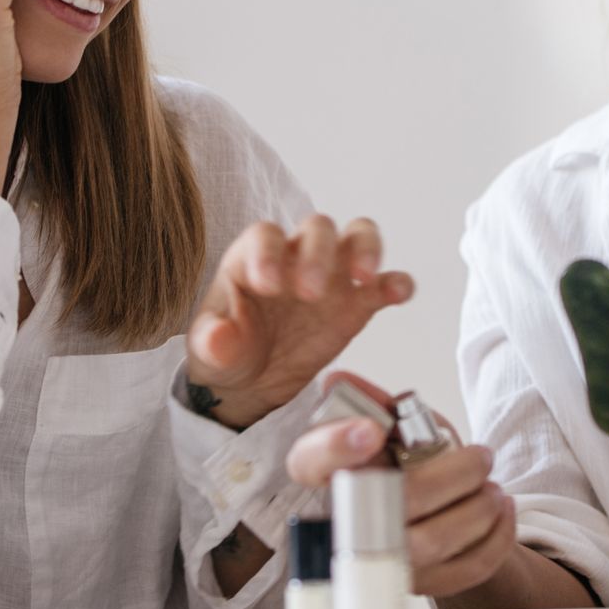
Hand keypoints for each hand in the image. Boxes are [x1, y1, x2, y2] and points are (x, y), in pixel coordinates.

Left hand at [184, 218, 412, 428]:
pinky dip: (395, 283)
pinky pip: (384, 283)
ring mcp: (331, 275)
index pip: (265, 236)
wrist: (252, 379)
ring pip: (358, 236)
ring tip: (364, 277)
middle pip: (317, 229)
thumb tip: (217, 340)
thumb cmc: (228, 351)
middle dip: (318, 255)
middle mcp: (297, 256)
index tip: (268, 284)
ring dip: (366, 250)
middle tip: (310, 293)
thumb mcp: (210, 351)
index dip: (268, 253)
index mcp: (254, 257)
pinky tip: (397, 293)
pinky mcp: (357, 303)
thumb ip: (212, 342)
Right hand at [285, 372, 515, 597]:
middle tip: (482, 458)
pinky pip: (464, 569)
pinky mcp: (416, 585)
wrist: (434, 517)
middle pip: (393, 499)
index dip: (334, 447)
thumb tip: (339, 382)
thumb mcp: (392, 426)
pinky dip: (496, 538)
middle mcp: (345, 522)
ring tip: (492, 488)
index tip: (370, 430)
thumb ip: (376, 404)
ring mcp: (379, 560)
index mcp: (330, 475)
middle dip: (454, 475)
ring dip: (478, 509)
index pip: (310, 462)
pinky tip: (502, 513)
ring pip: (431, 541)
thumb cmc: (406, 467)